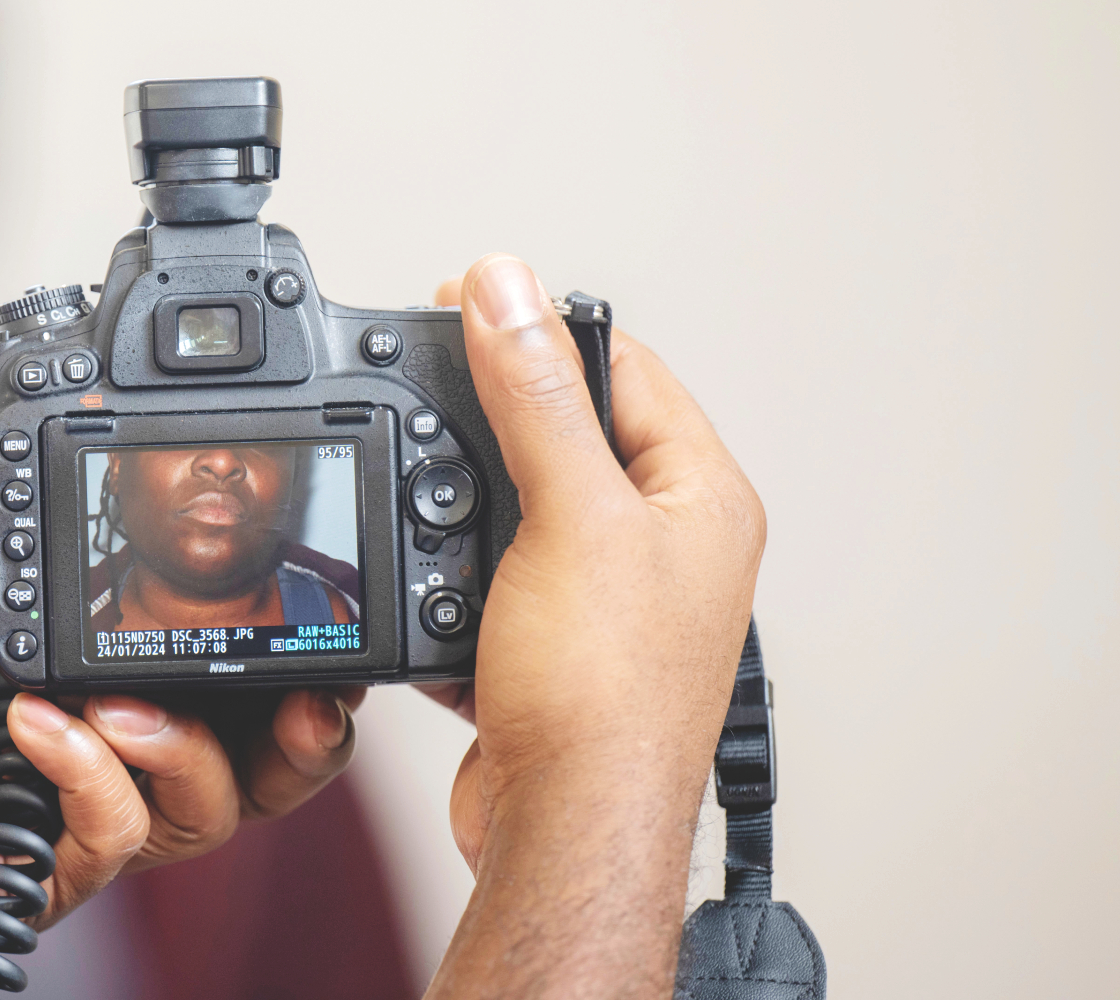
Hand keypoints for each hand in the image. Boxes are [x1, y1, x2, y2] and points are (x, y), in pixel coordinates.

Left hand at [0, 463, 358, 957]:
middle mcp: (64, 745)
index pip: (176, 665)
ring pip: (197, 810)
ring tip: (126, 703)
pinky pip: (110, 840)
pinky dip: (98, 777)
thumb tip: (39, 437)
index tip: (289, 610)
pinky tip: (42, 729)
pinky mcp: (24, 874)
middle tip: (315, 694)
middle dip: (294, 734)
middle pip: (226, 753)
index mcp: (41, 670)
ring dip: (194, 750)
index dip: (246, 651)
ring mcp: (49, 815)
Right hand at [423, 255, 763, 996]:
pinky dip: (450, 570)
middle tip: (430, 378)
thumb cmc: (605, 697)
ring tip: (422, 483)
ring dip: (465, 496)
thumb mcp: (569, 514)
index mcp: (698, 495)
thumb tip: (505, 287)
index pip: (623, 366)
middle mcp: (662, 541)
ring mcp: (606, 595)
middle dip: (494, 410)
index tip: (468, 300)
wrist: (564, 832)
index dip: (542, 326)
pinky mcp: (551, 643)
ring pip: (522, 504)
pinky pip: (490, 574)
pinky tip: (427, 573)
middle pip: (568, 429)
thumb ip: (533, 394)